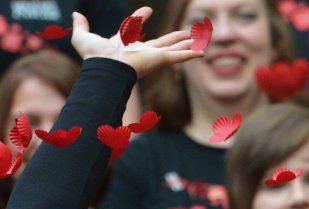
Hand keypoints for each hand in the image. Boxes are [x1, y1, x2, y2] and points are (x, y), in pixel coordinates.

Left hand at [71, 7, 202, 77]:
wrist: (105, 68)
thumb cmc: (94, 56)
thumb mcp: (83, 36)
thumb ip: (80, 25)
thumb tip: (75, 13)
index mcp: (125, 44)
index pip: (134, 29)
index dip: (139, 18)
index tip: (147, 10)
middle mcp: (142, 51)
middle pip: (163, 42)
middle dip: (176, 37)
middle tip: (188, 32)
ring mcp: (153, 56)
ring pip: (175, 48)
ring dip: (188, 44)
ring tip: (201, 39)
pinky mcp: (160, 60)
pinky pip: (179, 57)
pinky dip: (191, 55)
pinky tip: (202, 52)